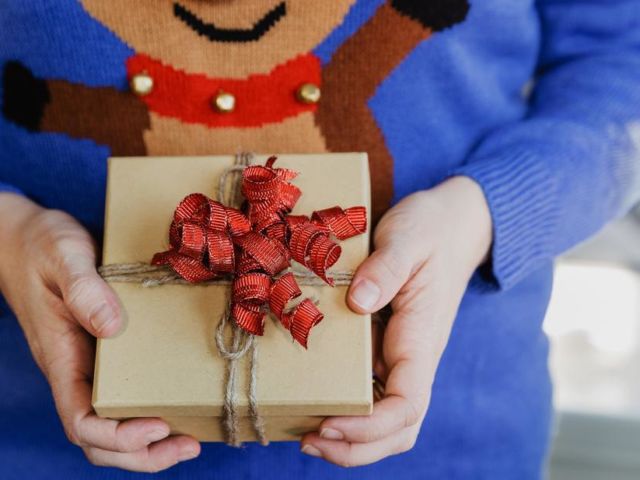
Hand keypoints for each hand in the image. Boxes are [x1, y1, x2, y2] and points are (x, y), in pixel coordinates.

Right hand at [0, 193, 200, 471]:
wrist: (27, 237)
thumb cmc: (41, 245)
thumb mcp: (63, 256)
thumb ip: (84, 289)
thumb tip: (114, 327)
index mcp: (60, 357)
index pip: (82, 421)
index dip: (118, 437)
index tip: (158, 426)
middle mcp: (75, 370)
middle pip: (100, 438)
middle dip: (143, 454)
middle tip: (190, 447)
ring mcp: (90, 364)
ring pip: (114, 422)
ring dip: (151, 441)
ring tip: (192, 440)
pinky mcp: (106, 350)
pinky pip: (126, 392)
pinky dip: (151, 407)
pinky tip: (181, 403)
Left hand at [300, 177, 492, 465]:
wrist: (452, 225)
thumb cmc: (431, 229)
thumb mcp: (408, 237)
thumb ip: (386, 267)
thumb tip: (359, 303)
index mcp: (421, 338)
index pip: (407, 404)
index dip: (370, 427)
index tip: (328, 424)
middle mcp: (414, 358)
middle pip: (398, 429)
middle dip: (356, 448)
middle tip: (307, 441)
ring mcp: (401, 356)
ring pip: (386, 419)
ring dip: (351, 439)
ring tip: (305, 434)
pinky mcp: (388, 347)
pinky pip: (372, 391)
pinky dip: (348, 410)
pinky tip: (315, 402)